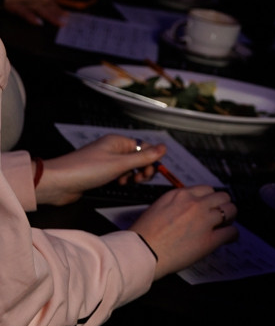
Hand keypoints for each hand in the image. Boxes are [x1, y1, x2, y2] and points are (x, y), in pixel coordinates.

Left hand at [34, 135, 166, 205]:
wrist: (58, 183)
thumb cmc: (87, 170)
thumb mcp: (120, 164)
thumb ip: (144, 157)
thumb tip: (164, 147)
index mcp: (118, 141)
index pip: (144, 147)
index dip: (150, 160)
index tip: (149, 173)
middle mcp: (113, 148)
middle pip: (138, 157)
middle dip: (142, 168)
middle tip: (139, 179)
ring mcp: (106, 160)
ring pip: (129, 167)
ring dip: (132, 175)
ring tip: (127, 182)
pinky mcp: (99, 172)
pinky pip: (118, 173)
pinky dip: (122, 179)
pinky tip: (118, 184)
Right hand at [132, 184, 236, 279]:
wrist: (140, 253)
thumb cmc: (143, 235)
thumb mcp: (158, 208)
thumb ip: (177, 204)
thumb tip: (189, 208)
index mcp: (180, 195)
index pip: (206, 189)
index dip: (210, 199)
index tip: (210, 205)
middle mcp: (194, 204)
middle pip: (222, 196)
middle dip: (222, 205)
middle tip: (220, 215)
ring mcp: (204, 221)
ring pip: (230, 211)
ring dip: (230, 217)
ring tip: (225, 225)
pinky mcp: (209, 239)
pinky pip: (231, 232)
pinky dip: (232, 235)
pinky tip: (229, 238)